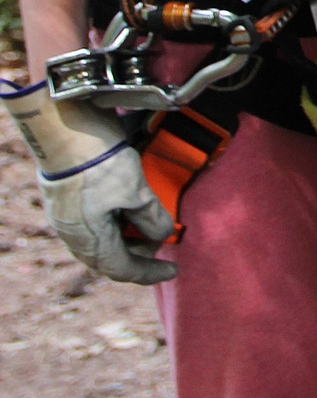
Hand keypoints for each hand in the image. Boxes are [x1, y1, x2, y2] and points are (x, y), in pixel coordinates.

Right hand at [2, 79, 175, 284]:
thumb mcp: (136, 191)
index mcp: (89, 240)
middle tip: (163, 233)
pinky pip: (95, 218)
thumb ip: (152, 219)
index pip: (122, 269)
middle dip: (141, 248)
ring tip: (150, 214)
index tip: (171, 272)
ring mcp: (68, 215)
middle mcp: (73, 234)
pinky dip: (117, 216)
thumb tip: (163, 234)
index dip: (149, 273)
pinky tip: (131, 198)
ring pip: (103, 236)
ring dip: (128, 230)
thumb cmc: (99, 160)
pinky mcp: (67, 196)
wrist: (64, 123)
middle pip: (111, 255)